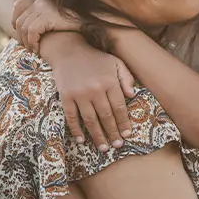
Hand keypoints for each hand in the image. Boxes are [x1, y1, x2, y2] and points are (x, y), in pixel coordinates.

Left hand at [12, 0, 81, 53]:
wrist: (94, 18)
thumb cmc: (79, 19)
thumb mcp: (60, 13)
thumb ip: (48, 14)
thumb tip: (36, 25)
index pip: (19, 5)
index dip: (16, 19)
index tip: (19, 31)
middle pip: (20, 18)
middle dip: (20, 34)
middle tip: (26, 45)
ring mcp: (43, 7)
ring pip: (24, 27)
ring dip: (26, 41)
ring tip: (33, 49)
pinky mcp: (46, 16)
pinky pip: (31, 32)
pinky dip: (32, 42)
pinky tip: (37, 48)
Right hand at [39, 33, 136, 151]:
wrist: (69, 50)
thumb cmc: (95, 58)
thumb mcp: (116, 62)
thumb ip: (126, 78)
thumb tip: (133, 96)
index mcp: (109, 82)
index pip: (119, 107)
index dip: (124, 123)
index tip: (127, 135)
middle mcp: (95, 89)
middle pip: (106, 116)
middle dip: (112, 133)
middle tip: (117, 146)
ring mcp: (79, 94)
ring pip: (90, 120)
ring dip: (97, 136)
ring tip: (103, 148)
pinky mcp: (65, 96)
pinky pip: (71, 117)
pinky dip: (76, 130)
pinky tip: (81, 140)